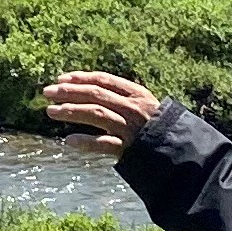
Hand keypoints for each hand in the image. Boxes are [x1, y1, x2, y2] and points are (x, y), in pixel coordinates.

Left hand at [41, 71, 165, 150]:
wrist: (184, 152)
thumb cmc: (161, 128)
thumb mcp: (147, 107)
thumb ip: (124, 99)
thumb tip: (93, 92)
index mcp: (137, 94)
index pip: (104, 80)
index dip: (81, 78)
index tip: (61, 78)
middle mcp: (133, 107)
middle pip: (95, 94)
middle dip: (69, 91)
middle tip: (48, 92)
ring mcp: (131, 128)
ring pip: (96, 114)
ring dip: (71, 111)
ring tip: (51, 111)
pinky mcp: (130, 148)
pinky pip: (103, 144)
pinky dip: (85, 142)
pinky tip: (69, 141)